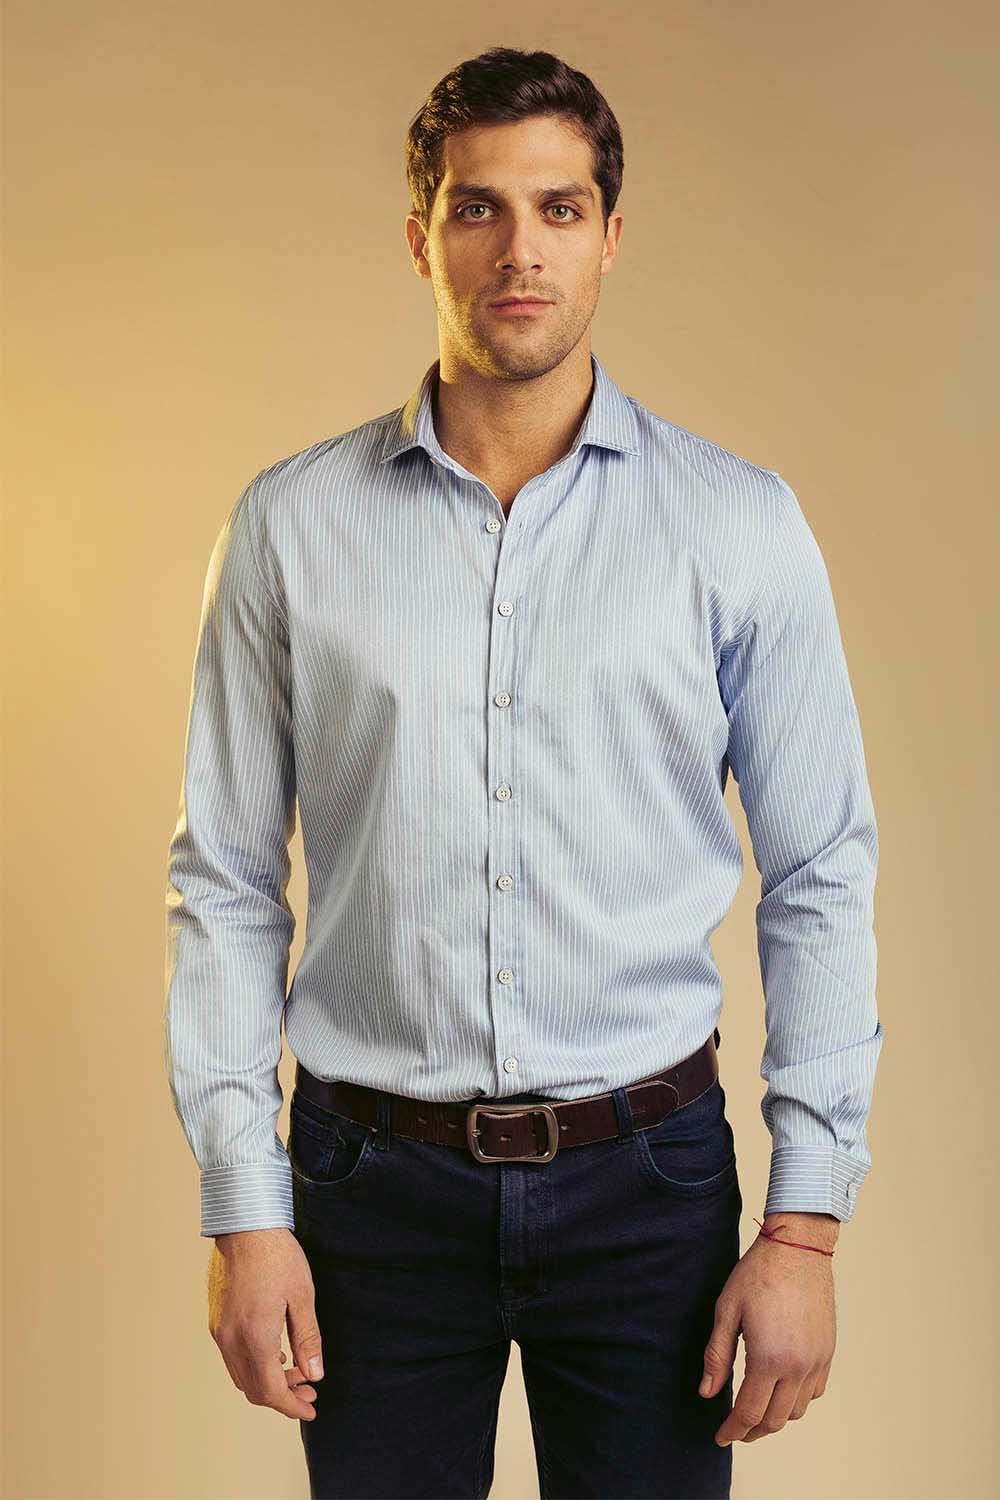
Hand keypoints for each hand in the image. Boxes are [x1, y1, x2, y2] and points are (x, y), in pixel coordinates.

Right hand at [208, 1228, 323, 1421]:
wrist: (245, 1227)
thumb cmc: (278, 1256)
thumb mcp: (303, 1296)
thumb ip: (308, 1339)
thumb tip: (314, 1374)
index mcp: (255, 1337)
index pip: (272, 1391)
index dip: (293, 1406)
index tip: (311, 1409)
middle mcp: (231, 1340)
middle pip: (254, 1390)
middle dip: (283, 1397)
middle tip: (309, 1391)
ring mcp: (220, 1331)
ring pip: (242, 1376)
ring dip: (267, 1383)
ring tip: (296, 1373)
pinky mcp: (216, 1321)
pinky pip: (233, 1359)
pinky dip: (254, 1367)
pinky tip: (275, 1355)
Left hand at [698, 1217, 836, 1444]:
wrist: (798, 1247)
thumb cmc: (758, 1273)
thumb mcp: (727, 1310)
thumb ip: (717, 1356)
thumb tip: (707, 1393)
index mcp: (769, 1358)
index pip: (750, 1412)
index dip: (733, 1430)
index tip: (720, 1437)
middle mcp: (798, 1366)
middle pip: (775, 1419)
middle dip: (752, 1431)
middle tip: (735, 1430)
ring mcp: (817, 1360)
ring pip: (797, 1410)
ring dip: (775, 1418)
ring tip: (756, 1411)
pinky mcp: (828, 1351)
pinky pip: (815, 1391)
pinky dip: (797, 1400)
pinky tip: (781, 1390)